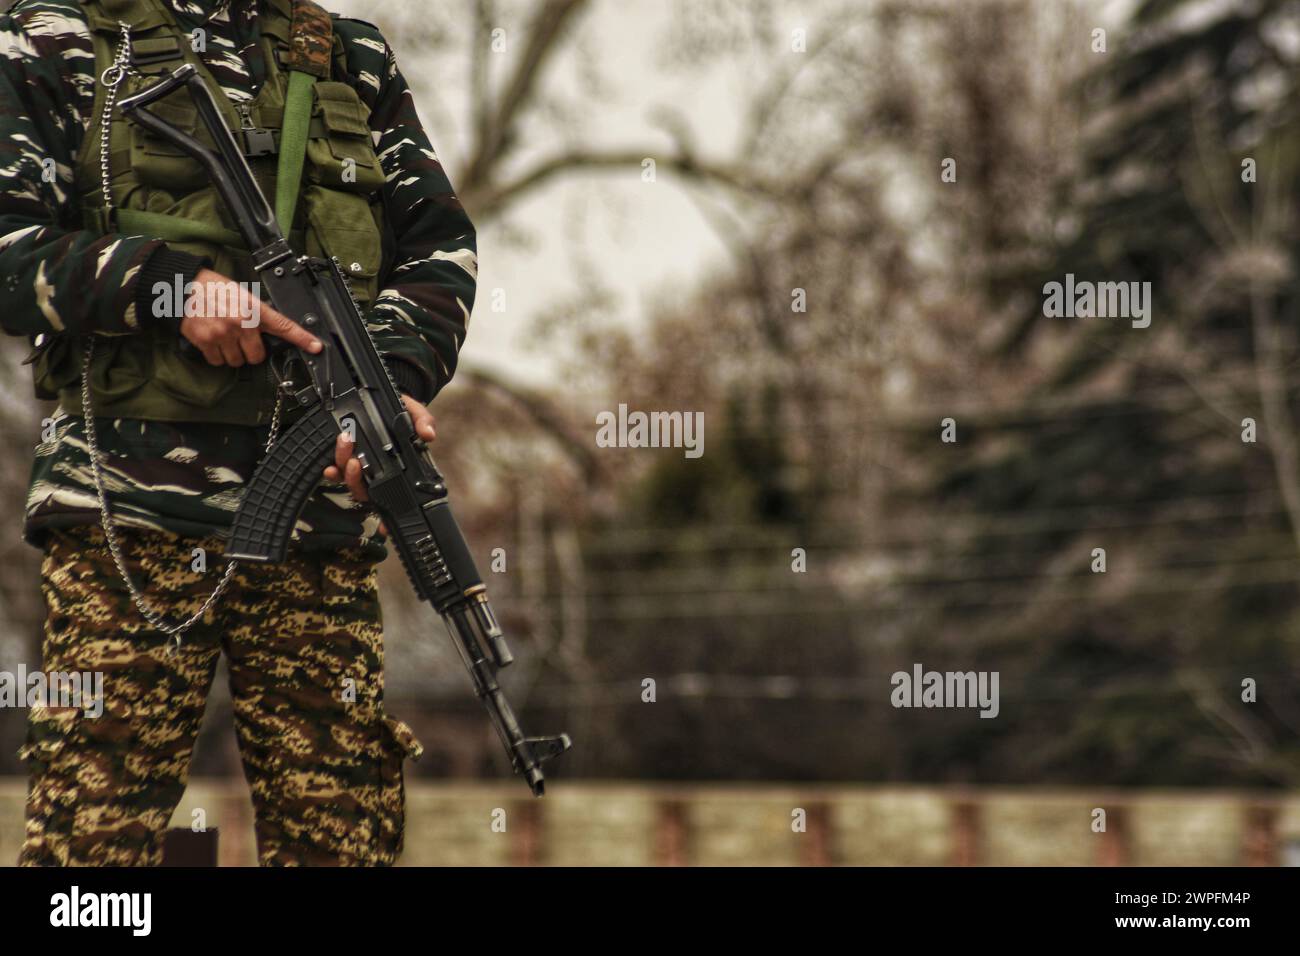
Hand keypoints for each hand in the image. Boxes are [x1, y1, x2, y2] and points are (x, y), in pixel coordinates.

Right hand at [179, 268, 322, 365]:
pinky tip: (213, 340)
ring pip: (238, 361)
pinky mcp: (207, 342)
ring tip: (225, 337)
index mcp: (253, 309)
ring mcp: (224, 334)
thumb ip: (257, 313)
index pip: (283, 326)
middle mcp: (241, 323)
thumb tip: (269, 330)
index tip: (316, 347)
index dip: (302, 339)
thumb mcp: (242, 295)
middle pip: (257, 356)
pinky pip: (219, 362)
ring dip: (233, 354)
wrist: (182, 287)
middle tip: (241, 339)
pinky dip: (217, 356)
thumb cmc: (212, 289)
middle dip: (251, 351)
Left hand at [323, 394, 436, 533]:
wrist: (379, 397)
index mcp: (397, 468)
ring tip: (344, 447)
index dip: (387, 515)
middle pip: (365, 490)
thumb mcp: (414, 411)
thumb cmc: (400, 410)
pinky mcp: (343, 458)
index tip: (384, 526)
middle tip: (356, 461)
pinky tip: (328, 467)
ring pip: (349, 481)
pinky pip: (336, 471)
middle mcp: (377, 473)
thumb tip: (429, 434)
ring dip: (344, 471)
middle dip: (356, 479)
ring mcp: (359, 467)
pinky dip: (332, 471)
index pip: (392, 495)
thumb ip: (422, 421)